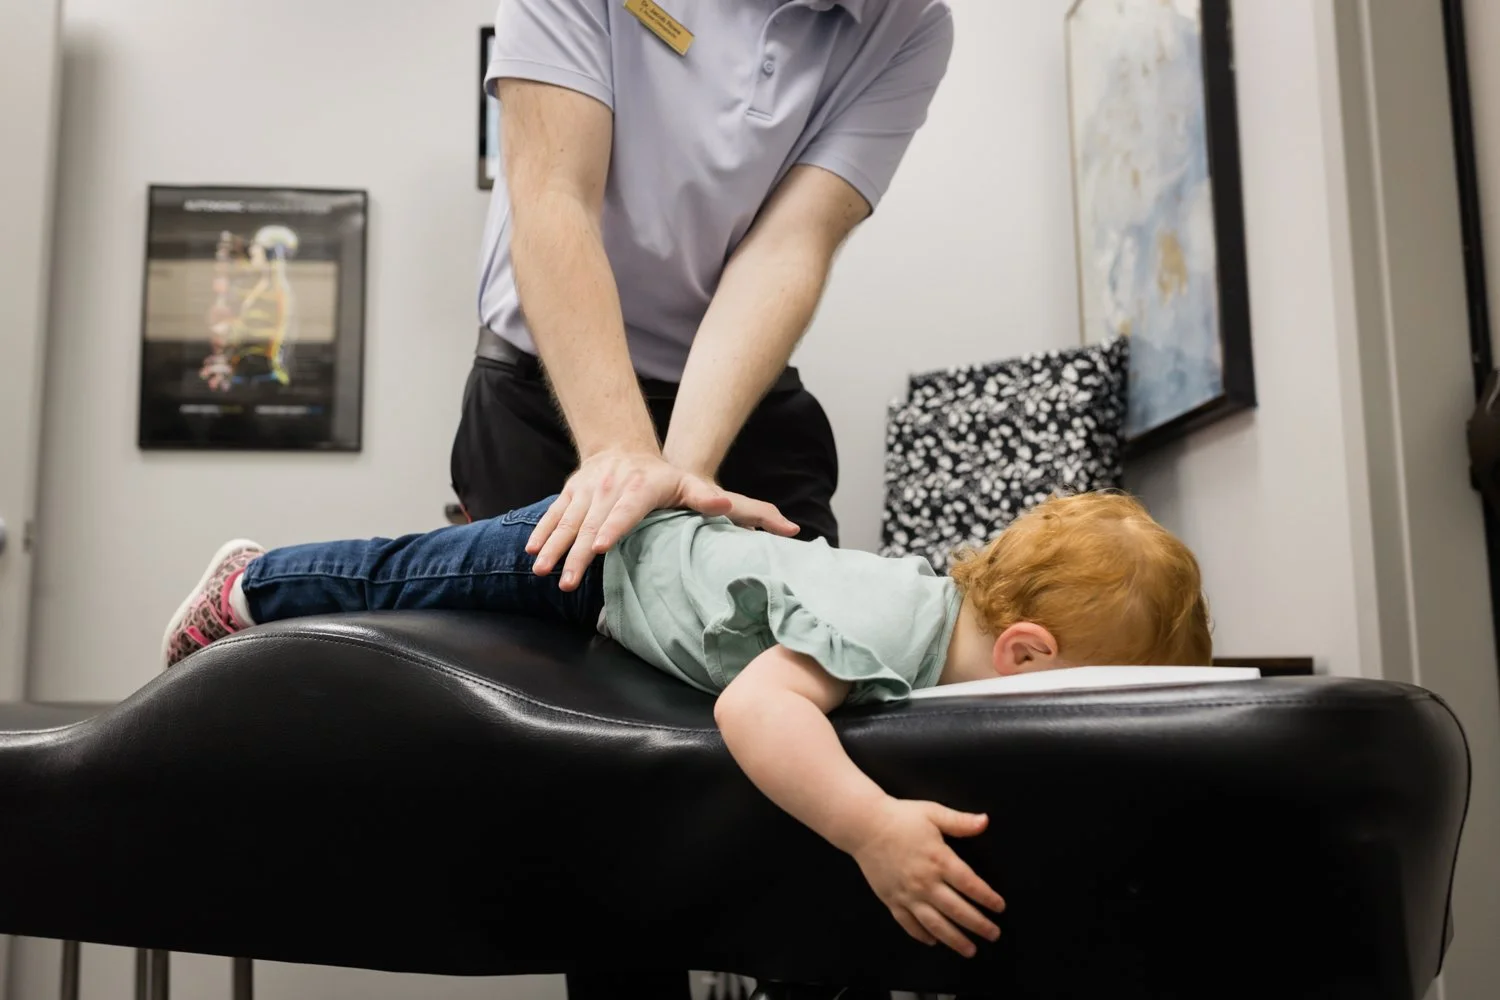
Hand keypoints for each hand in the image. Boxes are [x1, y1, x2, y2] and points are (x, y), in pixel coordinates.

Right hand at [528, 451, 796, 589]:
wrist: (625, 449)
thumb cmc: (670, 479)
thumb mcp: (701, 488)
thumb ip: (739, 508)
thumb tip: (786, 526)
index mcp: (644, 488)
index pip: (627, 509)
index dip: (613, 527)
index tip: (601, 546)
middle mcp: (612, 487)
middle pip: (593, 520)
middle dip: (578, 549)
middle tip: (569, 577)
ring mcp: (588, 490)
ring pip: (569, 520)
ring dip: (554, 547)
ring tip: (544, 573)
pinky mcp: (570, 495)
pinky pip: (554, 516)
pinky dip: (542, 535)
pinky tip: (532, 557)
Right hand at [848, 799, 1005, 957]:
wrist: (864, 825)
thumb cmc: (900, 818)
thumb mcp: (933, 813)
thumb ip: (960, 822)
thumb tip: (985, 821)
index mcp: (939, 860)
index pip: (970, 885)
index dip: (987, 898)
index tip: (999, 907)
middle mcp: (925, 882)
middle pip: (957, 910)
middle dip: (979, 925)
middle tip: (994, 934)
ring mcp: (907, 894)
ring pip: (935, 924)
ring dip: (955, 939)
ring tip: (970, 950)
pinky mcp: (892, 900)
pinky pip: (909, 924)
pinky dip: (922, 936)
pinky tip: (934, 941)